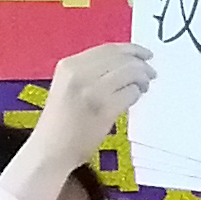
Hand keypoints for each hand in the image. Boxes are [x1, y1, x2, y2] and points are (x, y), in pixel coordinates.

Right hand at [31, 42, 153, 176]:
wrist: (49, 151)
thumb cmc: (60, 123)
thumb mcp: (66, 86)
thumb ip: (88, 72)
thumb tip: (123, 63)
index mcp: (68, 66)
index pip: (108, 49)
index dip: (131, 49)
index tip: (144, 54)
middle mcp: (79, 74)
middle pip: (122, 58)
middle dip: (141, 64)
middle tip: (151, 72)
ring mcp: (92, 91)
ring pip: (130, 73)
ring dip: (142, 79)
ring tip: (144, 87)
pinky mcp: (104, 109)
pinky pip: (131, 93)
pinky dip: (136, 94)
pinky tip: (132, 100)